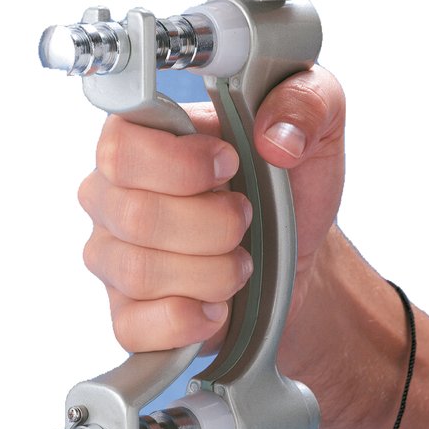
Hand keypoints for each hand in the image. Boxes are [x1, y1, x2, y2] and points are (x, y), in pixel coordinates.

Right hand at [77, 65, 345, 353]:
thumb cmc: (291, 184)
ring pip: (140, 273)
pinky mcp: (125, 315)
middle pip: (136, 216)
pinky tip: (216, 306)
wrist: (300, 256)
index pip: (120, 148)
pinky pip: (135, 326)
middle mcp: (111, 195)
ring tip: (240, 263)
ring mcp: (111, 258)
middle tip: (246, 220)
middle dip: (215, 225)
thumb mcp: (317, 123)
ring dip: (213, 273)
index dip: (182, 165)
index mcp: (140, 138)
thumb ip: (306, 101)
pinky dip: (189, 320)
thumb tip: (276, 137)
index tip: (232, 164)